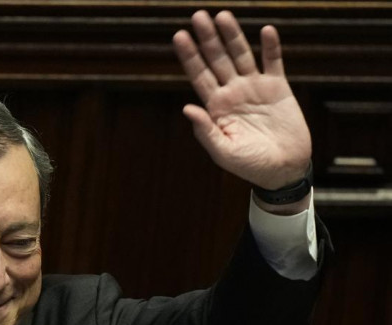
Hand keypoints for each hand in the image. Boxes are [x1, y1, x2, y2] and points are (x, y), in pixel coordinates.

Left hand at [173, 10, 310, 189]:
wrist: (283, 170)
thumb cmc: (250, 165)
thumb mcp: (224, 152)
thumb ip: (205, 130)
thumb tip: (187, 107)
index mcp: (216, 106)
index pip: (199, 76)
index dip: (189, 56)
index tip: (179, 36)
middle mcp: (232, 92)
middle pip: (217, 59)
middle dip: (207, 38)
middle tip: (197, 15)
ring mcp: (255, 87)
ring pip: (241, 55)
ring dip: (232, 36)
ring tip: (223, 15)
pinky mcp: (278, 88)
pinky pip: (274, 62)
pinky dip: (271, 47)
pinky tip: (266, 31)